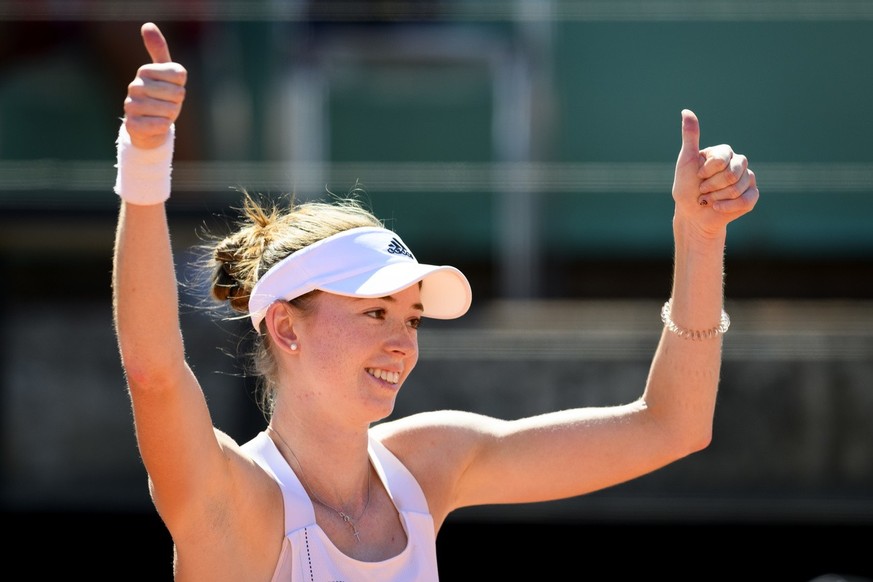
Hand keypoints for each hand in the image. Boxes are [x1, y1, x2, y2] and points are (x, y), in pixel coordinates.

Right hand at [122, 22, 186, 148]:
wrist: (148, 127)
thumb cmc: (161, 97)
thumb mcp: (165, 73)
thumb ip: (160, 50)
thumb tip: (147, 24)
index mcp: (145, 71)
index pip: (179, 75)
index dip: (181, 86)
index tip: (171, 89)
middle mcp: (135, 86)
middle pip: (177, 94)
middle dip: (177, 102)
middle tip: (168, 104)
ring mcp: (131, 105)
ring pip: (169, 111)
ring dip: (170, 115)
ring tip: (161, 114)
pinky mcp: (132, 124)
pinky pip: (159, 125)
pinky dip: (163, 126)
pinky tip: (157, 124)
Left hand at [672, 109, 758, 237]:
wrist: (692, 214)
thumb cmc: (687, 187)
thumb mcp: (686, 161)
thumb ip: (690, 137)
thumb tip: (686, 111)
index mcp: (724, 152)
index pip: (722, 159)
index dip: (707, 172)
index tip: (698, 176)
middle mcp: (738, 162)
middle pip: (732, 174)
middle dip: (712, 186)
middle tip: (703, 190)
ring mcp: (748, 179)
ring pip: (738, 188)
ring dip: (717, 198)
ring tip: (709, 199)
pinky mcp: (752, 196)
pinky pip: (746, 201)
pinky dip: (727, 207)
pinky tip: (717, 208)